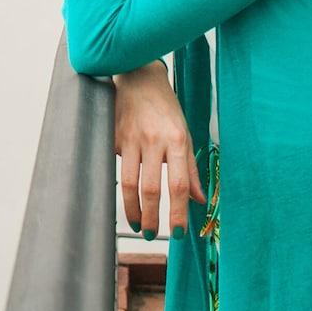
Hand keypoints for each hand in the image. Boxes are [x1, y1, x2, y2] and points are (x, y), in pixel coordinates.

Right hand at [114, 61, 204, 237]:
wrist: (138, 76)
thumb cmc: (165, 107)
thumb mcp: (185, 133)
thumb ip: (190, 169)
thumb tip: (198, 200)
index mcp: (177, 140)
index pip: (178, 185)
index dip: (178, 212)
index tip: (178, 232)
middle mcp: (154, 140)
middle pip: (151, 188)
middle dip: (152, 217)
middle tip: (151, 234)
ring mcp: (130, 138)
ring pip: (129, 182)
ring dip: (133, 209)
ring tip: (137, 224)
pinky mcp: (113, 135)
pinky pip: (116, 166)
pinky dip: (120, 184)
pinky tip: (124, 194)